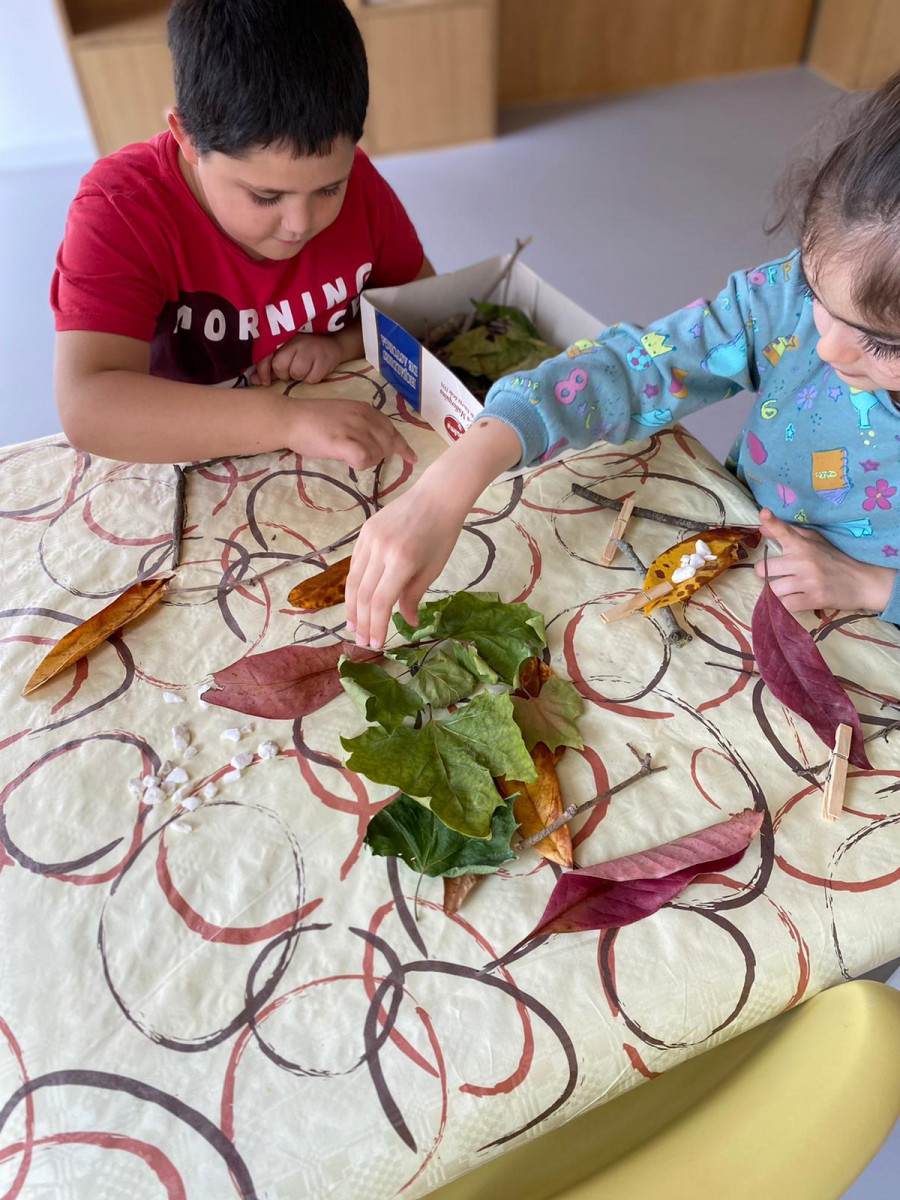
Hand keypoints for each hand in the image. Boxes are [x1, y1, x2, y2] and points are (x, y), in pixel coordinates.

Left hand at [251, 333, 342, 386]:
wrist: (332, 345)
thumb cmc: (303, 352)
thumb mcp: (286, 354)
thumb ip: (270, 367)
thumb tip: (255, 380)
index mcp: (283, 338)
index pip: (267, 356)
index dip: (263, 370)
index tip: (265, 381)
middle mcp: (296, 341)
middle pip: (280, 366)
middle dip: (284, 374)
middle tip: (292, 370)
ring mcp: (311, 350)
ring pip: (296, 374)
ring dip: (299, 377)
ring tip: (304, 369)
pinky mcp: (324, 361)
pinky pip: (311, 379)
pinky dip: (311, 379)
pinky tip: (314, 370)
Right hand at [286, 397, 416, 470]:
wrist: (290, 418)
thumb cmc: (312, 419)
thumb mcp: (344, 415)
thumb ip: (361, 425)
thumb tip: (375, 443)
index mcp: (365, 409)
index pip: (392, 429)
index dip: (403, 446)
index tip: (412, 458)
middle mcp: (364, 416)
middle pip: (388, 444)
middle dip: (380, 455)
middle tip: (361, 458)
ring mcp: (354, 429)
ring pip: (377, 453)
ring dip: (367, 460)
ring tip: (348, 456)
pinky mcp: (343, 442)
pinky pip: (364, 459)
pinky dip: (360, 464)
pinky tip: (348, 461)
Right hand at [344, 417, 522, 646]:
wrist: (437, 496)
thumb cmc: (442, 534)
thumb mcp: (433, 569)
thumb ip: (413, 596)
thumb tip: (405, 622)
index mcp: (402, 561)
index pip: (380, 602)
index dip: (376, 626)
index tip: (376, 644)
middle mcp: (381, 550)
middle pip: (363, 594)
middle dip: (362, 621)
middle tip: (362, 640)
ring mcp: (369, 539)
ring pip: (353, 580)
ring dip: (352, 606)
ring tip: (354, 625)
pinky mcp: (364, 531)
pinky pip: (355, 564)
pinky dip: (353, 585)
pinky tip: (355, 600)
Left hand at [754, 508, 894, 612]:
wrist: (863, 582)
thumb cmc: (836, 559)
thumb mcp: (816, 541)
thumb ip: (789, 534)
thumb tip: (762, 527)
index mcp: (804, 544)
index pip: (784, 531)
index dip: (772, 522)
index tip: (764, 513)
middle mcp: (804, 560)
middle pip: (764, 568)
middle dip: (767, 573)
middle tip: (779, 574)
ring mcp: (809, 581)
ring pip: (773, 588)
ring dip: (779, 591)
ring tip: (790, 588)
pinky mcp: (815, 599)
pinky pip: (787, 604)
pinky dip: (790, 603)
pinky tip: (798, 598)